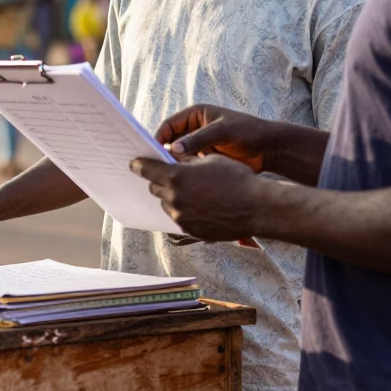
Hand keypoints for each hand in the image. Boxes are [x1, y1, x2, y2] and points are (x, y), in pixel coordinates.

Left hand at [131, 155, 263, 241]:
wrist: (256, 207)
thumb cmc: (236, 178)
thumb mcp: (209, 160)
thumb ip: (186, 161)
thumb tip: (171, 158)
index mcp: (176, 177)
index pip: (146, 169)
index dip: (139, 165)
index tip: (134, 164)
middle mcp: (174, 198)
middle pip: (155, 188)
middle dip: (160, 180)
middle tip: (170, 175)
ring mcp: (181, 217)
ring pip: (168, 204)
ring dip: (173, 197)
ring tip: (192, 192)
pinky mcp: (190, 231)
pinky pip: (179, 219)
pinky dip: (184, 211)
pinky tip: (200, 205)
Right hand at [154, 104, 271, 171]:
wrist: (269, 149)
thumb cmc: (248, 132)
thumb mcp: (222, 132)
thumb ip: (198, 139)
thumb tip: (173, 150)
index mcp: (196, 115)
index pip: (169, 125)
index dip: (159, 137)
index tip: (152, 152)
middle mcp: (195, 129)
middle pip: (171, 141)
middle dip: (163, 153)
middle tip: (154, 167)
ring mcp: (200, 144)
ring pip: (179, 155)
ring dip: (173, 164)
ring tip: (166, 177)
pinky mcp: (206, 158)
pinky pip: (189, 165)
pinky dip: (184, 172)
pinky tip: (181, 182)